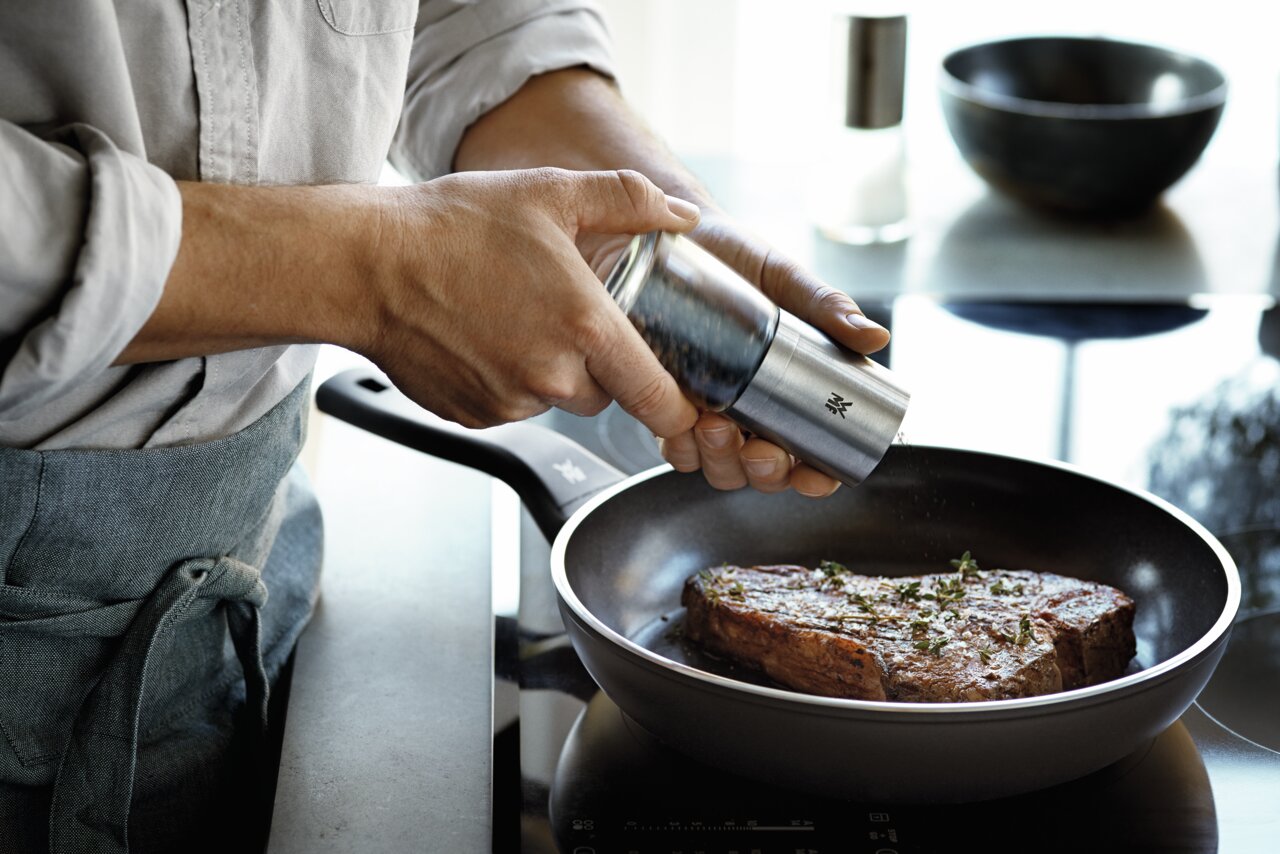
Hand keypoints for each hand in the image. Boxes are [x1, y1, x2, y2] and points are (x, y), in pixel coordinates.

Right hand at [365, 167, 701, 437]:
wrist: (366, 264)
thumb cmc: (452, 227)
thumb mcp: (551, 192)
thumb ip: (629, 201)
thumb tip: (683, 214)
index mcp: (583, 328)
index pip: (658, 399)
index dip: (680, 408)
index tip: (686, 406)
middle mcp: (550, 377)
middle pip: (605, 392)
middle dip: (599, 363)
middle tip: (565, 313)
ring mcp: (508, 403)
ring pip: (555, 399)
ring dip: (550, 370)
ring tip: (512, 315)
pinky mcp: (473, 417)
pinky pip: (511, 406)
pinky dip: (507, 380)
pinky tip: (482, 336)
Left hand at [656, 208, 890, 497]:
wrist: (675, 231)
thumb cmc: (735, 257)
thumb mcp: (785, 279)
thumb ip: (827, 307)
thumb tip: (876, 337)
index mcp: (789, 391)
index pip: (810, 454)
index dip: (814, 476)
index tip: (814, 475)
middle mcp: (750, 408)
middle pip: (762, 471)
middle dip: (763, 472)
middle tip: (759, 449)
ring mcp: (706, 409)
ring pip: (717, 466)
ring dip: (719, 461)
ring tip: (715, 426)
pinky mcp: (664, 399)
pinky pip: (673, 445)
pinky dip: (678, 446)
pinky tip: (680, 425)